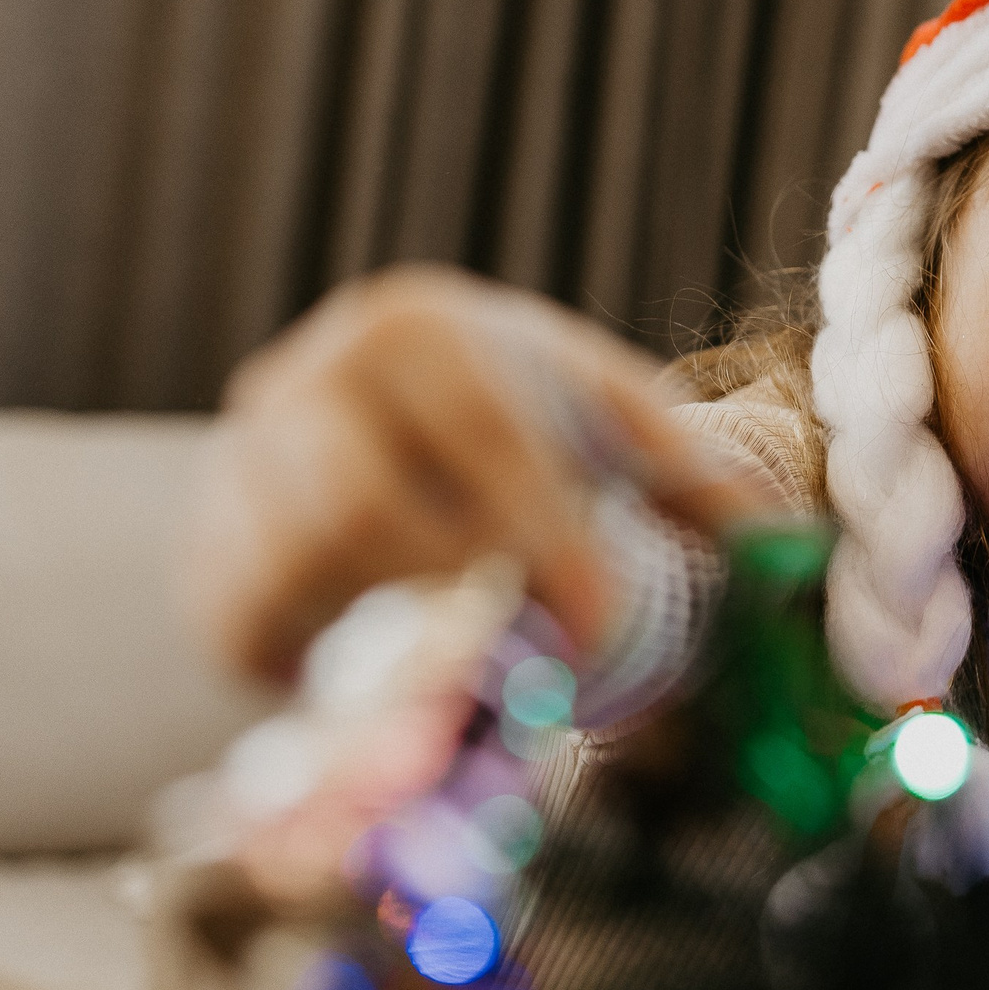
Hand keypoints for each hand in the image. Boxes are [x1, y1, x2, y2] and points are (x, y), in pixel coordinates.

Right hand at [190, 264, 772, 682]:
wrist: (403, 396)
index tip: (606, 628)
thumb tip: (788, 546)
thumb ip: (696, 477)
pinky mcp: (201, 532)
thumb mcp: (613, 417)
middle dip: (452, 596)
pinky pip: (236, 624)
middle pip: (360, 509)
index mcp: (421, 327)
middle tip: (530, 657)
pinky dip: (311, 663)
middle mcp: (310, 373)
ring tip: (451, 648)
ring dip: (379, 634)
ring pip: (285, 572)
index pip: (483, 436)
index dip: (546, 541)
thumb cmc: (531, 414)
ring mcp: (239, 452)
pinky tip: (373, 662)